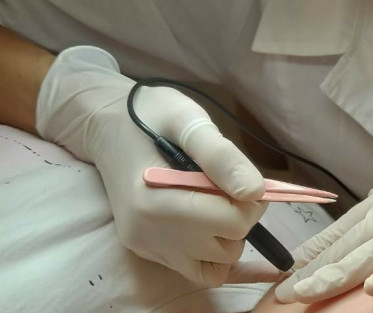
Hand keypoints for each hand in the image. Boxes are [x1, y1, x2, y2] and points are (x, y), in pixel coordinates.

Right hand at [36, 46, 268, 285]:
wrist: (106, 123)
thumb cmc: (150, 113)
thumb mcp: (188, 119)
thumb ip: (221, 156)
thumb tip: (255, 192)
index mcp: (154, 200)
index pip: (229, 222)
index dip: (250, 199)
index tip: (244, 176)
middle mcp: (146, 233)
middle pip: (226, 244)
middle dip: (242, 214)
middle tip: (230, 182)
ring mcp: (145, 246)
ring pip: (217, 263)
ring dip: (230, 233)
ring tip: (216, 198)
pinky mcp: (147, 251)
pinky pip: (198, 271)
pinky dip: (215, 251)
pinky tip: (211, 220)